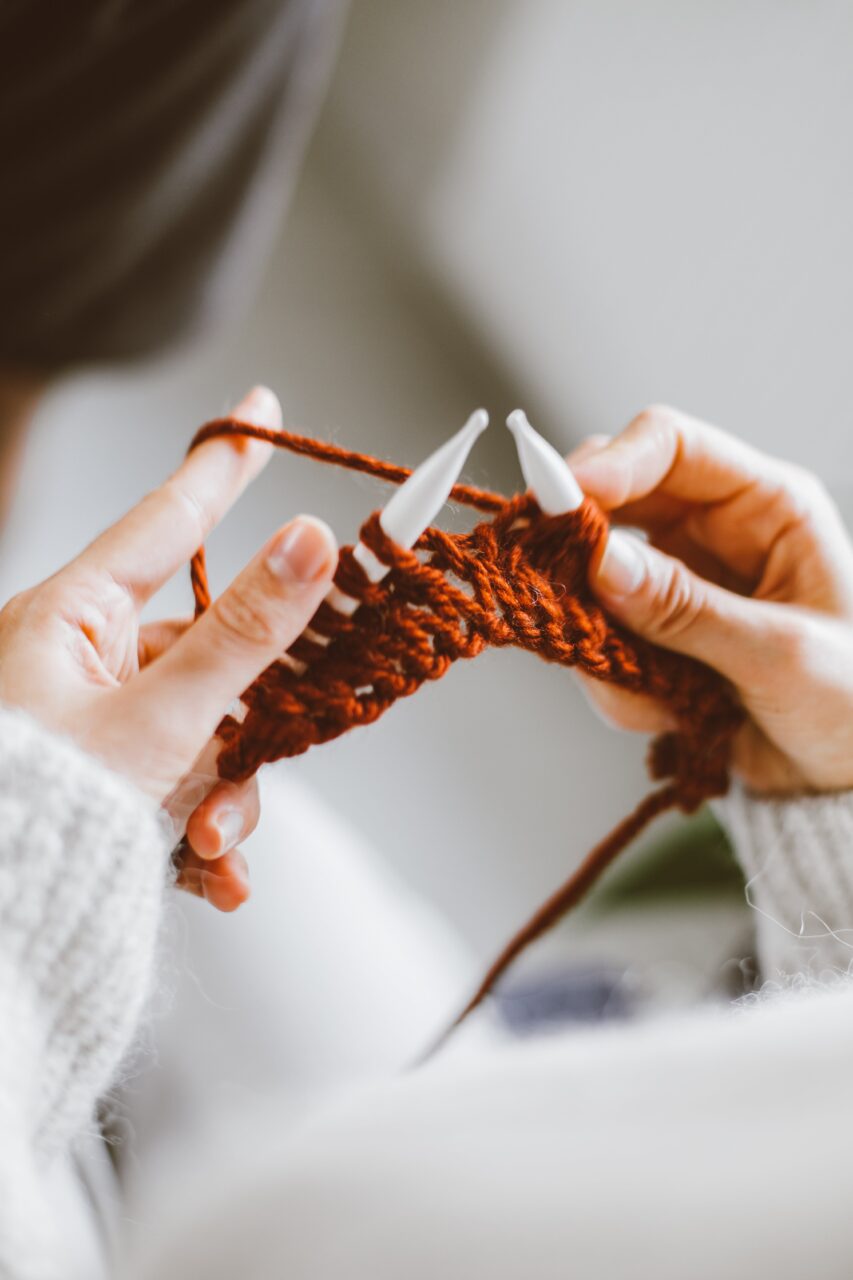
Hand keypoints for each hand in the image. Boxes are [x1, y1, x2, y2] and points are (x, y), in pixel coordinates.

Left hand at [0, 386, 336, 907]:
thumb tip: (313, 538)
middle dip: (249, 715)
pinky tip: (211, 878)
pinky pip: (181, 786)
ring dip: (225, 795)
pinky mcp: (107, 782)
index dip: (225, 464)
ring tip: (212, 848)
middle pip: (211, 652)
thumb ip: (245, 634)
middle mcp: (83, 662)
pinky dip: (204, 832)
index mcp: (73, 620)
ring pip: (205, 731)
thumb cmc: (37, 816)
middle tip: (277, 737)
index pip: (169, 520)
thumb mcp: (160, 721)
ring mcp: (96, 724)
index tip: (264, 411)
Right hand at [570, 405, 852, 794]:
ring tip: (659, 696)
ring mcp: (678, 582)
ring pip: (591, 580)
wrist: (842, 776)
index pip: (672, 446)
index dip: (611, 462)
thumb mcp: (780, 655)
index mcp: (767, 506)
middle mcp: (714, 531)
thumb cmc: (852, 704)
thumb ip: (687, 609)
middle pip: (613, 500)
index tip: (561, 499)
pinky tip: (668, 713)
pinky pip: (597, 641)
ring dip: (603, 639)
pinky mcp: (652, 633)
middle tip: (563, 595)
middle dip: (583, 552)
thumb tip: (600, 561)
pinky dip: (615, 684)